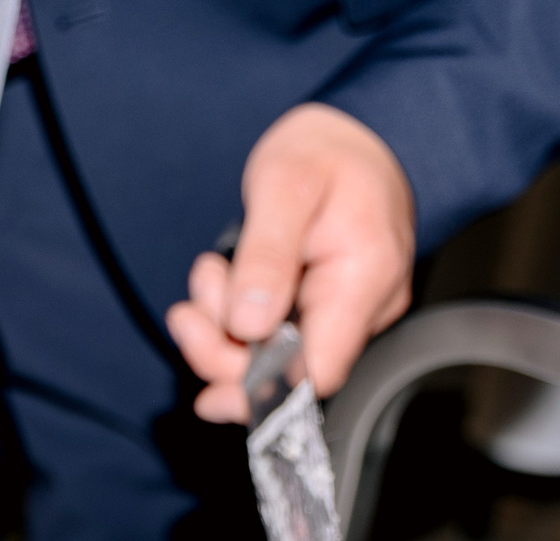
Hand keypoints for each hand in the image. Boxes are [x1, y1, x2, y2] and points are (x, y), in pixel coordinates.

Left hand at [166, 103, 414, 424]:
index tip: (211, 385)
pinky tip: (224, 282)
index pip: (318, 372)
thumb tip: (250, 325)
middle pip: (286, 369)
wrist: (357, 131)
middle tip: (194, 300)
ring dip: (223, 325)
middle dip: (224, 345)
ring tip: (209, 274)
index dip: (261, 389)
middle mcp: (364, 305)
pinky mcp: (323, 307)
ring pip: (272, 352)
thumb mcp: (284, 185)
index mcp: (364, 276)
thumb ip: (266, 257)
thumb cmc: (326, 151)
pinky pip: (274, 333)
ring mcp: (346, 310)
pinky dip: (236, 317)